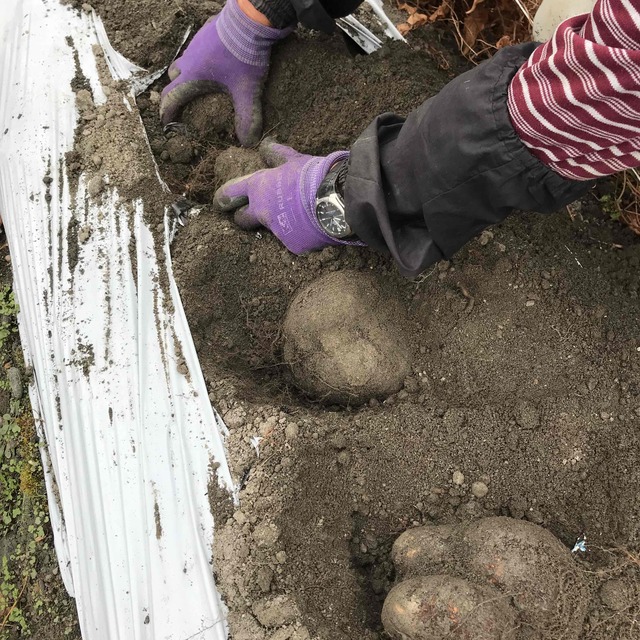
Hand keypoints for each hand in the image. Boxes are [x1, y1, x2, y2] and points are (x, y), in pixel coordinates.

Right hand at [160, 0, 290, 146]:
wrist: (251, 19)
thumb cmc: (244, 56)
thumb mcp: (247, 91)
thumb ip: (248, 117)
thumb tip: (248, 142)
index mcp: (192, 77)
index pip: (171, 98)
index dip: (167, 112)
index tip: (166, 123)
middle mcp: (189, 60)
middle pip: (174, 78)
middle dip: (176, 92)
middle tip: (184, 103)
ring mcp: (196, 44)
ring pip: (183, 61)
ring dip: (187, 74)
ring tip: (200, 84)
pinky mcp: (206, 33)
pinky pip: (196, 49)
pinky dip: (200, 60)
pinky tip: (215, 63)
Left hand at [213, 139, 359, 252]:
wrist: (338, 199)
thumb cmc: (315, 175)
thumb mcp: (295, 160)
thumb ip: (277, 155)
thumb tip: (265, 146)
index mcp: (259, 188)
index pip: (230, 193)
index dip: (223, 197)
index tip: (221, 201)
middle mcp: (262, 212)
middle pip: (242, 220)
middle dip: (244, 217)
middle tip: (255, 214)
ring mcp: (277, 231)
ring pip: (271, 230)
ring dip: (279, 224)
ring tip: (298, 216)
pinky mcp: (293, 245)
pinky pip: (293, 240)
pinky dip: (301, 234)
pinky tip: (313, 226)